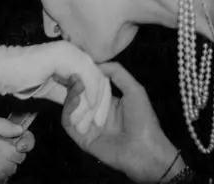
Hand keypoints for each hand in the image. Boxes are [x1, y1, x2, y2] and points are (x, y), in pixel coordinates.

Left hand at [0, 116, 34, 181]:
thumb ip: (1, 125)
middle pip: (20, 155)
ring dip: (0, 163)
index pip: (25, 138)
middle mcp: (5, 147)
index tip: (20, 146)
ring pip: (12, 167)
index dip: (27, 143)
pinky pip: (4, 177)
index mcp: (5, 133)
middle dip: (7, 152)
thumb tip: (20, 129)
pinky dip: (0, 175)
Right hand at [13, 41, 110, 128]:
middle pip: (101, 76)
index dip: (101, 98)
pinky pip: (85, 75)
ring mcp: (70, 51)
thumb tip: (80, 105)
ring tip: (92, 121)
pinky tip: (87, 108)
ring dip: (96, 102)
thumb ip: (67, 93)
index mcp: (73, 57)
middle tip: (100, 124)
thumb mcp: (51, 88)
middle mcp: (74, 50)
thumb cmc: (23, 78)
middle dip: (102, 102)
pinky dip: (89, 93)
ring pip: (96, 76)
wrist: (4, 70)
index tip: (99, 119)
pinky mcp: (64, 55)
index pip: (96, 76)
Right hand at [61, 62, 181, 182]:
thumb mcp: (134, 89)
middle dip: (73, 83)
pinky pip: (69, 124)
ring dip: (70, 94)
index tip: (77, 63)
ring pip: (71, 108)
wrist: (146, 149)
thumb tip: (97, 62)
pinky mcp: (83, 139)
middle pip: (78, 96)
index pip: (90, 86)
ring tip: (75, 83)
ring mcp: (88, 127)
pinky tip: (74, 99)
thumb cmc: (143, 119)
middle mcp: (96, 113)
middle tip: (71, 72)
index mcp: (107, 102)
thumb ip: (118, 72)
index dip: (83, 75)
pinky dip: (67, 110)